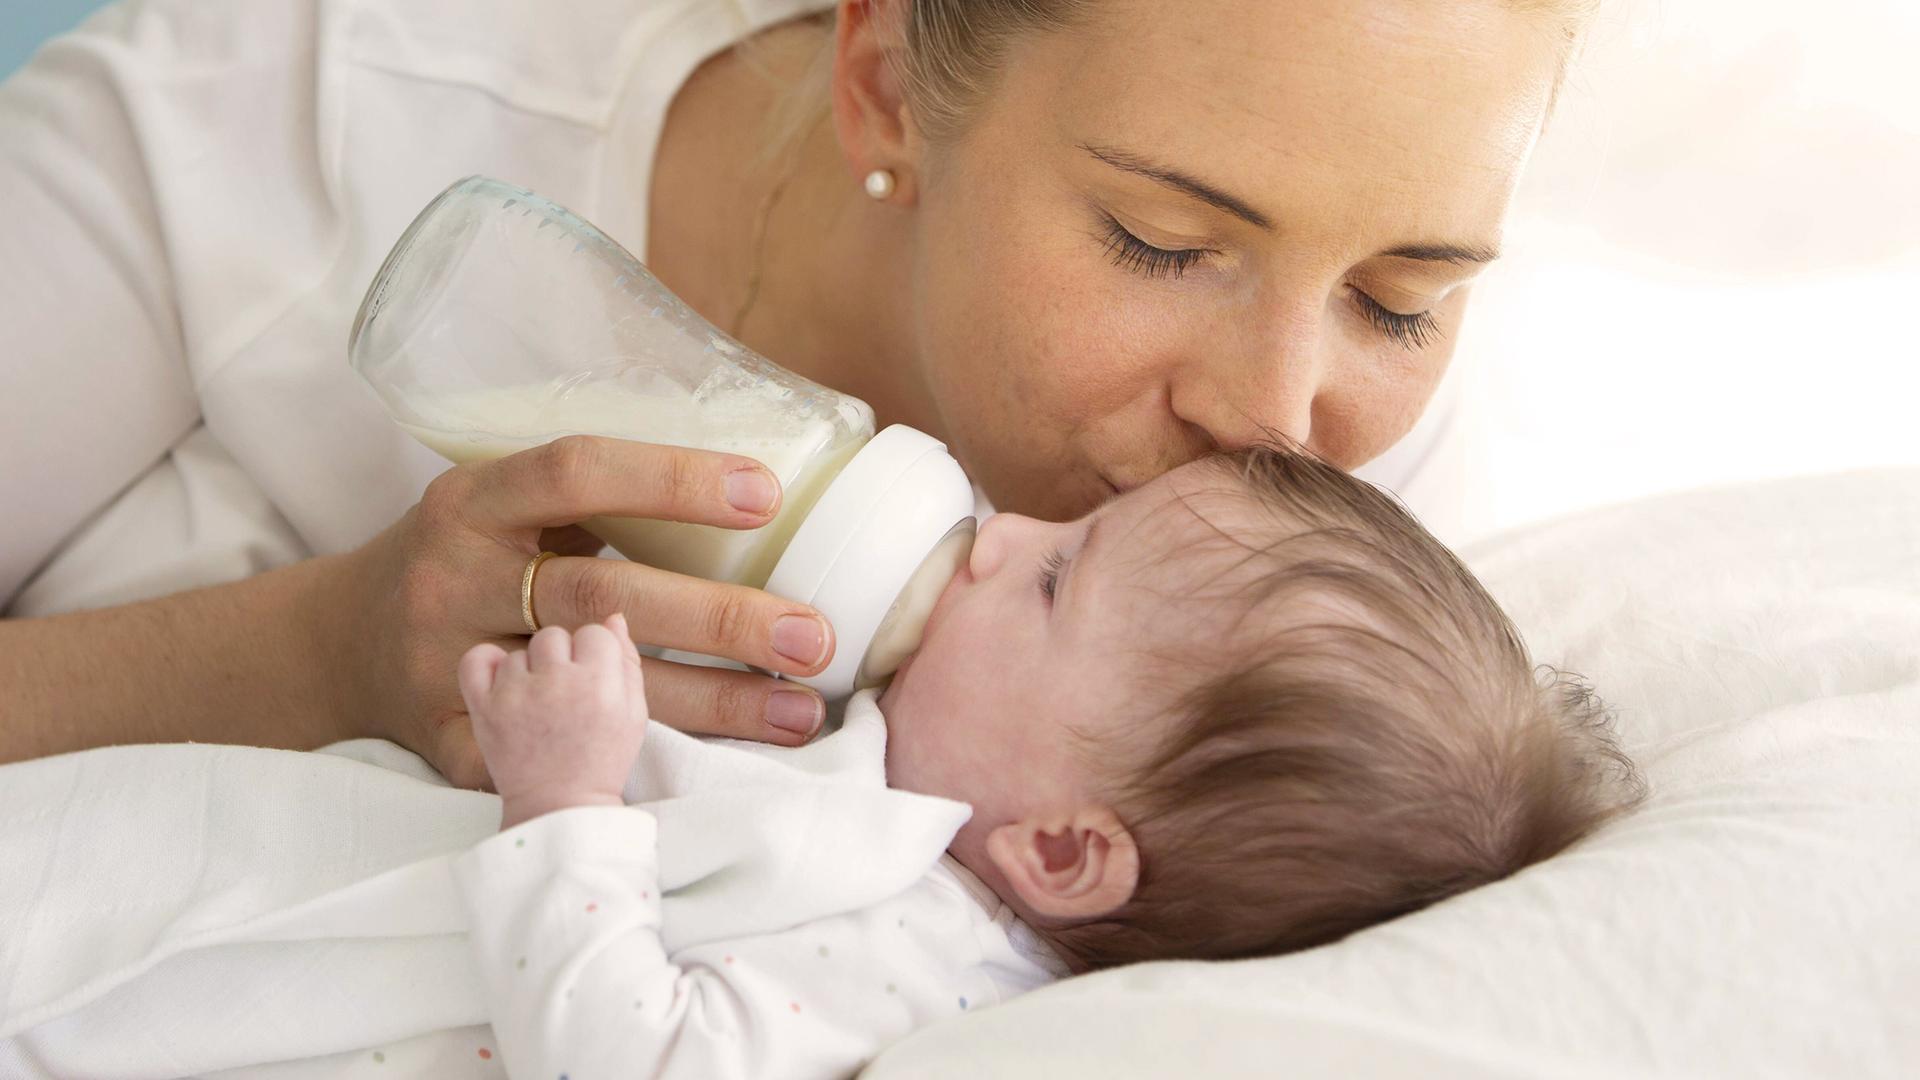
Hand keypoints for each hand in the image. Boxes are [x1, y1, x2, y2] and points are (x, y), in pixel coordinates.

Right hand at [336, 435, 833, 788]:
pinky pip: (556, 756)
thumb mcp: (500, 504)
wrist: (334, 644)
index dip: (671, 480)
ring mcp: (446, 665)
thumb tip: (755, 497)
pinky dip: (640, 758)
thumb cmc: (461, 558)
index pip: (576, 471)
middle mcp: (454, 577)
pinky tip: (720, 763)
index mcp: (473, 500)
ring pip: (589, 686)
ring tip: (798, 708)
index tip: (767, 493)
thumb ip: (593, 503)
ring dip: (709, 701)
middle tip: (809, 635)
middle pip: (600, 594)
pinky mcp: (453, 740)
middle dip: (719, 618)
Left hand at [459, 613, 646, 827]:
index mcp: (600, 682)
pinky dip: (486, 664)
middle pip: (555, 635)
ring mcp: (516, 694)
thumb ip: (629, 662)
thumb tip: (614, 618)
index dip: (595, 655)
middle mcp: (557, 682)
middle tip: (565, 693)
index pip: (595, 632)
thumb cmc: (601, 761)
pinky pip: (476, 660)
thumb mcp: (635, 714)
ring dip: (529, 671)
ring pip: (520, 652)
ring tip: (537, 704)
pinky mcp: (484, 709)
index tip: (593, 679)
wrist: (560, 807)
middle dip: (562, 660)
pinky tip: (503, 682)